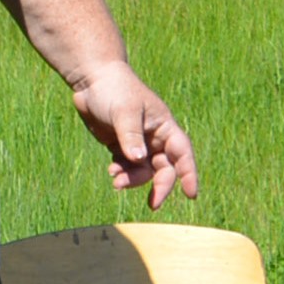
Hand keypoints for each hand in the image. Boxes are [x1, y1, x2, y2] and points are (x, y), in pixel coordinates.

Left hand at [66, 63, 195, 207]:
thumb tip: (139, 160)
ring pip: (144, 171)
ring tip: (117, 181)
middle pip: (165, 168)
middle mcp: (155, 137)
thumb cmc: (114, 90)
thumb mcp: (124, 112)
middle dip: (160, 185)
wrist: (92, 80)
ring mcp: (138, 142)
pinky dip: (122, 173)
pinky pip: (127, 167)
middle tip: (153, 203)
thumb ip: (131, 137)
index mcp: (164, 126)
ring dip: (134, 180)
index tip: (191, 194)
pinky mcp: (121, 145)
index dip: (189, 174)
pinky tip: (112, 171)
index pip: (182, 153)